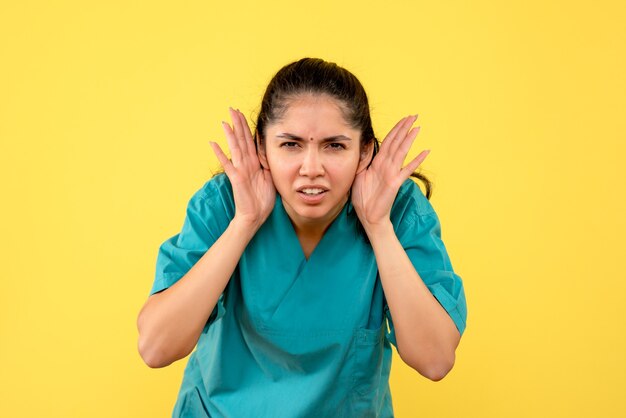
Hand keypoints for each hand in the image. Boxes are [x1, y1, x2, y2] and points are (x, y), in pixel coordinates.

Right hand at [210, 107, 275, 228]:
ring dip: (230, 134)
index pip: (250, 141)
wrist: (255, 216)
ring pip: (235, 148)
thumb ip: (266, 164)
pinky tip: (213, 143)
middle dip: (238, 124)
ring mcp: (240, 170)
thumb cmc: (262, 200)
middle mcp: (246, 164)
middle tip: (232, 109)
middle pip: (242, 140)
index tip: (243, 114)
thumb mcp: (270, 178)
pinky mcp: (236, 178)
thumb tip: (267, 152)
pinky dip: (220, 153)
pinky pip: (228, 164)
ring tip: (225, 121)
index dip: (247, 128)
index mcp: (254, 163)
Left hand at [351, 114, 429, 229]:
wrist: (367, 216)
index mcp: (378, 163)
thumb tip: (365, 144)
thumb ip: (363, 160)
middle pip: (396, 142)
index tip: (403, 119)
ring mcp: (392, 173)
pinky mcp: (395, 182)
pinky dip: (416, 161)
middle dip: (404, 128)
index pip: (388, 142)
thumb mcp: (358, 174)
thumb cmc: (362, 197)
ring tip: (417, 127)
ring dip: (409, 139)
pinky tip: (425, 152)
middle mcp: (386, 165)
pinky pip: (406, 170)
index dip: (395, 129)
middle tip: (414, 116)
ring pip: (401, 152)